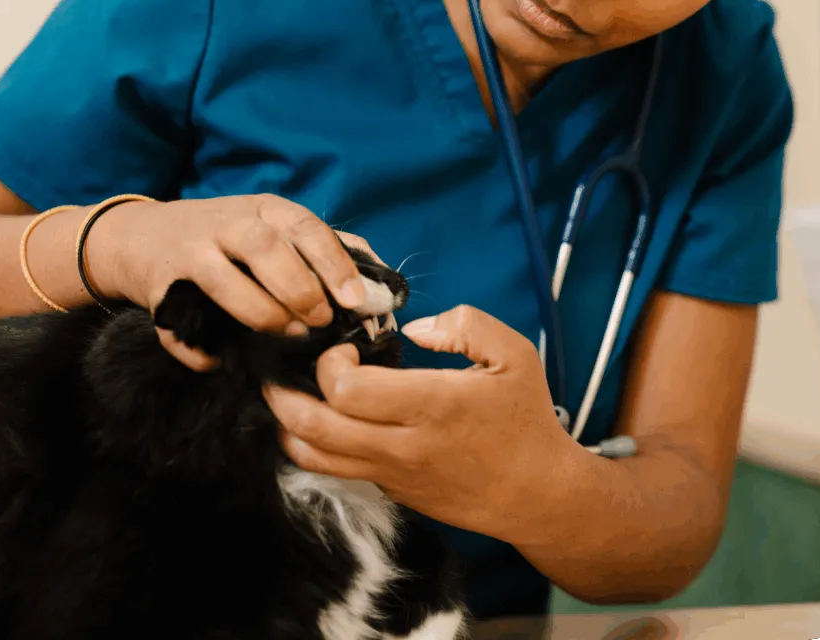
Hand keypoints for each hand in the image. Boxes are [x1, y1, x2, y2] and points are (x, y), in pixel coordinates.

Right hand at [86, 194, 380, 369]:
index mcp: (265, 209)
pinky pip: (179, 324)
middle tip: (318, 321)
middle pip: (264, 246)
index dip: (332, 263)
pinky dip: (199, 350)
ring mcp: (191, 252)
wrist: (145, 236)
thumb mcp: (276, 227)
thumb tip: (381, 283)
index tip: (353, 300)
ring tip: (284, 335)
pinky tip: (219, 361)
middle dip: (297, 288)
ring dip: (258, 312)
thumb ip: (326, 248)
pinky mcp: (160, 287)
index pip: (305, 226)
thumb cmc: (230, 237)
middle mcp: (227, 224)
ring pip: (223, 278)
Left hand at [263, 305, 572, 540]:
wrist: (540, 495)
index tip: (343, 348)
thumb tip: (414, 329)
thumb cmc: (525, 418)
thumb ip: (464, 324)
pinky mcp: (392, 491)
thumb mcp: (514, 354)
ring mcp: (393, 475)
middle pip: (315, 428)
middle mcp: (403, 445)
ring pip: (314, 459)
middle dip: (283, 396)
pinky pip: (337, 471)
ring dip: (288, 425)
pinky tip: (322, 419)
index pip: (347, 391)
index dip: (329, 363)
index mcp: (431, 406)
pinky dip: (315, 445)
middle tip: (280, 371)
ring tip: (287, 397)